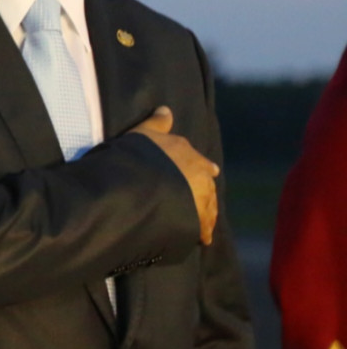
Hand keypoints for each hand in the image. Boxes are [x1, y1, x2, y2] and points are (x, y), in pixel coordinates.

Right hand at [128, 106, 218, 244]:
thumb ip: (156, 124)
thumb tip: (166, 109)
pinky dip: (202, 232)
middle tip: (200, 204)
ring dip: (205, 216)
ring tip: (201, 226)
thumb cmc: (140, 156)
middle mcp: (201, 177)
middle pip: (208, 188)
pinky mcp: (196, 221)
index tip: (207, 174)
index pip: (203, 165)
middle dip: (205, 195)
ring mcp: (201, 200)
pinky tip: (200, 239)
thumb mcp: (143, 134)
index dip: (203, 170)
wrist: (141, 184)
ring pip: (208, 209)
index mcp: (190, 155)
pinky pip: (202, 228)